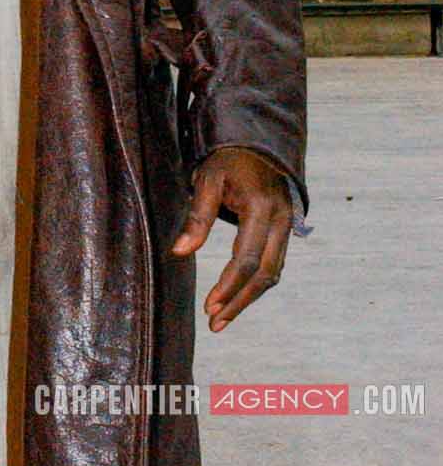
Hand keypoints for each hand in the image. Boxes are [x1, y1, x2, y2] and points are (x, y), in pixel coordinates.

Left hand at [171, 148, 292, 330]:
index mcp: (261, 209)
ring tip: (223, 317)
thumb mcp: (207, 180)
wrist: (256, 143)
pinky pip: (274, 263)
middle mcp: (281, 221)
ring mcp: (287, 226)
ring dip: (249, 297)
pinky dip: (257, 283)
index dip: (229, 286)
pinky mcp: (285, 230)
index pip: (247, 259)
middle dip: (240, 301)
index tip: (210, 307)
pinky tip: (238, 295)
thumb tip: (179, 252)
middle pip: (265, 274)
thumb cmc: (227, 160)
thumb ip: (197, 217)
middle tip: (216, 323)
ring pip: (273, 272)